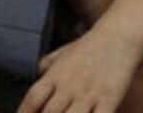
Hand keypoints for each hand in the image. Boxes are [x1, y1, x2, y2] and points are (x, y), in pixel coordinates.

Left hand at [17, 30, 142, 112]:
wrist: (118, 37)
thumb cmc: (88, 47)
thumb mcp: (62, 53)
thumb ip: (46, 66)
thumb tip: (35, 76)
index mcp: (55, 76)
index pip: (33, 98)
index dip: (24, 112)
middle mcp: (69, 86)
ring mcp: (89, 95)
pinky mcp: (109, 100)